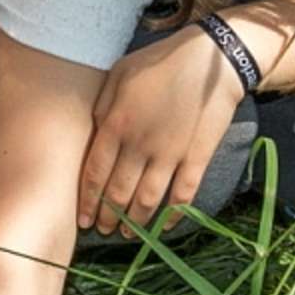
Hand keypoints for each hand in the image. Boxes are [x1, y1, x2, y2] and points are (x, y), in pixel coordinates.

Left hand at [79, 24, 245, 235]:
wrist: (211, 60)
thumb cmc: (160, 62)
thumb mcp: (119, 74)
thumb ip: (102, 107)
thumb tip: (94, 136)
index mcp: (116, 124)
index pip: (94, 173)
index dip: (87, 201)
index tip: (83, 219)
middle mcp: (140, 144)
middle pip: (118, 193)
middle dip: (108, 217)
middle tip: (103, 230)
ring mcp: (170, 154)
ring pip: (147, 200)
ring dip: (135, 222)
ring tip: (127, 234)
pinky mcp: (196, 158)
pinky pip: (182, 196)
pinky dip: (173, 216)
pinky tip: (164, 227)